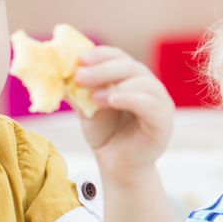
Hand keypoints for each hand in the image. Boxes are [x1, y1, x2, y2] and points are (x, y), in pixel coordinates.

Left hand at [75, 46, 174, 181]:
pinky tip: (113, 101)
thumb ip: (79, 90)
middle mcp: (149, 86)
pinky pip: (150, 104)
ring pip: (143, 82)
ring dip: (116, 85)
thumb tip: (58, 72)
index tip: (79, 59)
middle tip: (80, 76)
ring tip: (94, 97)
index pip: (119, 57)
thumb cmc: (105, 134)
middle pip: (130, 66)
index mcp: (131, 78)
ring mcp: (160, 102)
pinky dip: (131, 99)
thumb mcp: (87, 108)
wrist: (118, 166)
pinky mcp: (163, 121)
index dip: (100, 54)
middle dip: (103, 69)